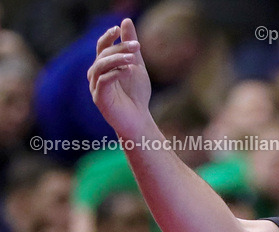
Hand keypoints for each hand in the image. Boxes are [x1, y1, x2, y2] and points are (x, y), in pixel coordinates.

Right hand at [87, 18, 153, 140]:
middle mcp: (96, 75)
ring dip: (117, 60)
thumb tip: (126, 21)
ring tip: (133, 59)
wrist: (139, 120)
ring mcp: (96, 86)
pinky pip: (103, 81)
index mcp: (103, 66)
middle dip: (120, 49)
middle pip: (103, 55)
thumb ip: (130, 46)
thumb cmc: (136, 94)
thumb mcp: (136, 66)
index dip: (107, 36)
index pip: (101, 47)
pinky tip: (128, 71)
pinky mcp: (99, 98)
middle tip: (137, 47)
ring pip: (100, 66)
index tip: (118, 29)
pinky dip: (115, 74)